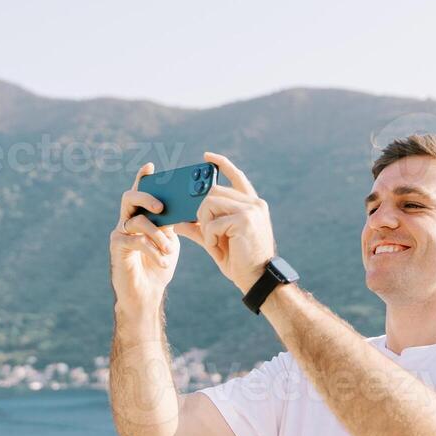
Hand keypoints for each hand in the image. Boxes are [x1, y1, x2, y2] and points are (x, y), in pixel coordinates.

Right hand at [109, 162, 180, 310]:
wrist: (146, 294)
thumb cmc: (159, 265)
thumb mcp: (171, 241)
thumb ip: (173, 224)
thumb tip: (189, 209)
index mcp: (141, 216)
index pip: (140, 191)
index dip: (142, 177)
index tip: (151, 166)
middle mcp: (127, 221)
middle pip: (130, 198)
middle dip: (147, 198)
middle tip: (162, 207)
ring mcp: (120, 233)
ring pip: (136, 221)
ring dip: (157, 234)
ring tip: (169, 248)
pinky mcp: (117, 248)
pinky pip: (134, 240)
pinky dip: (152, 249)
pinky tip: (163, 260)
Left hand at [173, 152, 275, 292]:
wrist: (258, 279)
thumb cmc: (240, 261)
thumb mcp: (217, 241)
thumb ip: (200, 228)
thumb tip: (178, 222)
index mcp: (252, 205)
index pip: (236, 176)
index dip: (222, 164)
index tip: (207, 156)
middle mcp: (254, 203)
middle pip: (214, 191)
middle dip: (202, 211)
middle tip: (206, 230)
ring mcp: (251, 210)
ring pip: (210, 202)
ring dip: (205, 223)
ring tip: (214, 240)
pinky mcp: (244, 220)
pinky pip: (213, 221)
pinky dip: (210, 236)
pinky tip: (218, 247)